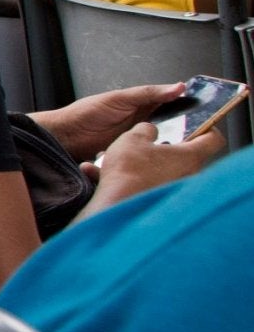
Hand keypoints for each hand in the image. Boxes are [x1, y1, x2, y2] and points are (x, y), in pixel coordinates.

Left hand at [37, 83, 183, 161]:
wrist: (64, 135)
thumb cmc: (86, 112)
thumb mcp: (120, 98)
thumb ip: (148, 93)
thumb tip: (179, 87)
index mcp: (143, 106)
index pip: (173, 106)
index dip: (188, 110)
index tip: (208, 115)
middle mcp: (142, 124)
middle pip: (171, 128)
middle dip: (183, 132)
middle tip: (196, 136)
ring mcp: (136, 141)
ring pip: (161, 145)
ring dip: (167, 148)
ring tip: (180, 151)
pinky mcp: (129, 156)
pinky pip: (146, 158)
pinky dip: (152, 159)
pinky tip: (160, 162)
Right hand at [87, 122, 225, 211]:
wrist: (117, 205)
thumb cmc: (129, 171)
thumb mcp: (133, 138)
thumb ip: (146, 129)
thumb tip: (150, 131)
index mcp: (190, 156)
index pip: (214, 139)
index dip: (207, 129)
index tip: (196, 126)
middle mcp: (191, 175)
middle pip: (190, 156)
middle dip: (172, 149)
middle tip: (153, 145)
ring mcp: (178, 191)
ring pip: (171, 172)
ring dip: (155, 165)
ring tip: (130, 162)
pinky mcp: (164, 202)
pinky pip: (158, 186)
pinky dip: (145, 180)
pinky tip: (123, 177)